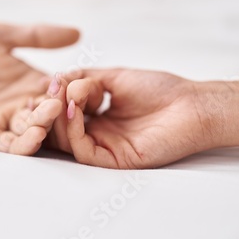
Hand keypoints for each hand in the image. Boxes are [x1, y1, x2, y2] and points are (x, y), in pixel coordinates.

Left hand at [0, 23, 78, 154]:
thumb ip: (36, 35)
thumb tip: (78, 33)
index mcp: (30, 82)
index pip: (61, 90)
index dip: (74, 89)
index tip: (88, 86)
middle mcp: (22, 104)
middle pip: (51, 114)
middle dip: (61, 111)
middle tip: (70, 104)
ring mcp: (4, 121)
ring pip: (33, 130)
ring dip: (44, 126)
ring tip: (50, 116)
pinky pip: (8, 145)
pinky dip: (23, 145)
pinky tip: (33, 137)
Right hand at [51, 69, 219, 168]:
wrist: (193, 105)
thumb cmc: (161, 91)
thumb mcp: (114, 77)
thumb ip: (84, 78)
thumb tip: (56, 80)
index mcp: (98, 118)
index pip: (63, 114)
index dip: (51, 100)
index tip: (45, 84)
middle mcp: (98, 135)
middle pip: (60, 130)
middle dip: (50, 110)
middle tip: (49, 91)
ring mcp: (105, 149)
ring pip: (67, 142)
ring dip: (59, 117)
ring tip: (60, 96)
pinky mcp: (115, 161)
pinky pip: (83, 151)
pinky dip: (74, 130)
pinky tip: (74, 109)